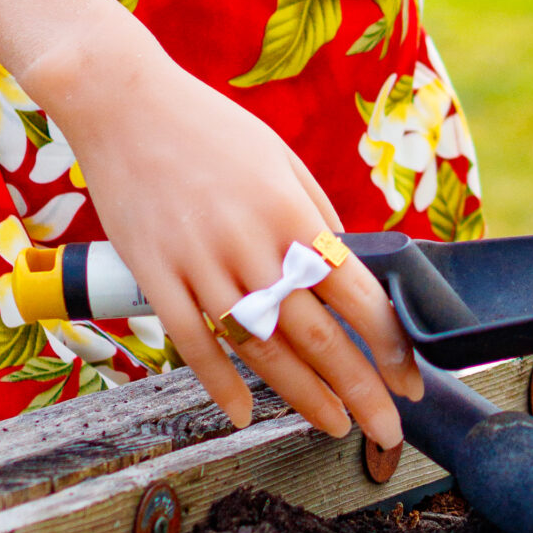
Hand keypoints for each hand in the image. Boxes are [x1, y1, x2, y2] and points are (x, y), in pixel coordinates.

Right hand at [29, 26, 422, 441]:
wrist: (123, 103)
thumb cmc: (209, 128)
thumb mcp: (280, 158)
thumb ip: (313, 215)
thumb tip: (342, 261)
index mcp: (292, 214)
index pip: (355, 294)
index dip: (388, 346)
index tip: (410, 380)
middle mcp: (252, 246)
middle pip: (316, 336)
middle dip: (360, 389)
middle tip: (387, 429)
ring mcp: (201, 265)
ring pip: (260, 350)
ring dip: (302, 396)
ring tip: (335, 426)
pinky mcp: (155, 277)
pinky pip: (193, 343)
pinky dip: (220, 384)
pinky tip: (245, 413)